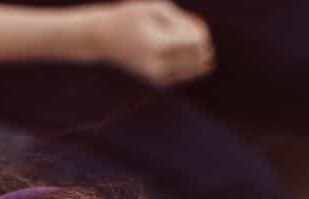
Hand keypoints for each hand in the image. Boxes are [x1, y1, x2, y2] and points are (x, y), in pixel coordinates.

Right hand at [95, 1, 214, 85]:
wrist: (104, 38)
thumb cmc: (131, 17)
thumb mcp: (156, 7)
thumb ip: (183, 20)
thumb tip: (203, 38)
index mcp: (160, 45)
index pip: (197, 42)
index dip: (202, 31)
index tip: (191, 21)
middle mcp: (161, 65)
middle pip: (201, 57)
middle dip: (202, 42)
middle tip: (188, 29)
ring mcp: (160, 76)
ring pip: (197, 68)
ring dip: (198, 53)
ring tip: (182, 38)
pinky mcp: (160, 81)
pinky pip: (187, 73)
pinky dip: (189, 60)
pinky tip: (175, 47)